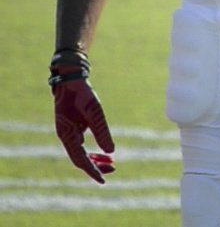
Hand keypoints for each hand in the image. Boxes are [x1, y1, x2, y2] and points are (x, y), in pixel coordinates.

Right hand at [49, 51, 115, 183]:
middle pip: (80, 159)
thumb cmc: (82, 94)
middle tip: (114, 168)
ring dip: (95, 158)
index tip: (103, 180)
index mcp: (68, 136)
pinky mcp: (72, 127)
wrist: (71, 80)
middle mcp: (66, 137)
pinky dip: (92, 149)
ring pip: (81, 153)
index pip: (80, 160)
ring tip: (111, 162)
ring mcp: (68, 132)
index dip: (92, 171)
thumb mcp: (94, 111)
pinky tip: (102, 151)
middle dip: (96, 166)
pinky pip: (81, 145)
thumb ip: (101, 131)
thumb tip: (111, 151)